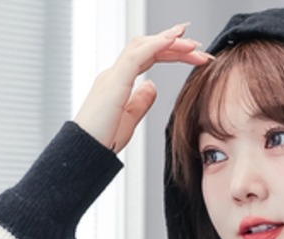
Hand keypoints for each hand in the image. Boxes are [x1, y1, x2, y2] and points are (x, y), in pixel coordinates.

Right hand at [73, 23, 213, 154]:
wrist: (84, 153)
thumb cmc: (102, 141)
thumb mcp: (129, 120)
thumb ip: (140, 102)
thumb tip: (152, 86)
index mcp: (118, 82)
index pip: (146, 57)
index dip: (169, 51)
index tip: (191, 51)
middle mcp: (114, 74)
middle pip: (146, 47)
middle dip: (173, 43)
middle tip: (199, 45)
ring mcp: (113, 76)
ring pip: (143, 47)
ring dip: (169, 42)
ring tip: (192, 43)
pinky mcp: (114, 83)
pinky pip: (137, 57)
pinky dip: (156, 46)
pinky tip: (173, 42)